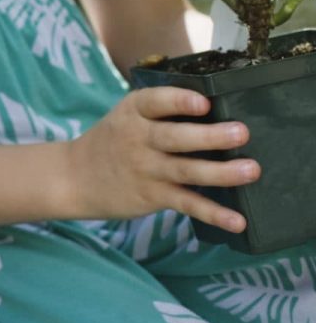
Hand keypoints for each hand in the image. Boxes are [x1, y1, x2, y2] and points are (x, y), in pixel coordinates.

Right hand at [66, 87, 258, 231]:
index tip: (203, 102)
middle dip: (209, 135)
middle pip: (175, 137)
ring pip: (186, 171)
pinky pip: (187, 204)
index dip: (179, 101)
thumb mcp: (127, 117)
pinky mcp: (152, 196)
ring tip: (250, 170)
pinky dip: (213, 214)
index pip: (155, 102)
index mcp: (132, 112)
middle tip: (241, 132)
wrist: (73, 177)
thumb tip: (219, 110)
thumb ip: (161, 113)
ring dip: (220, 172)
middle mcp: (137, 139)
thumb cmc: (113, 141)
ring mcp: (145, 170)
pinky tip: (237, 221)